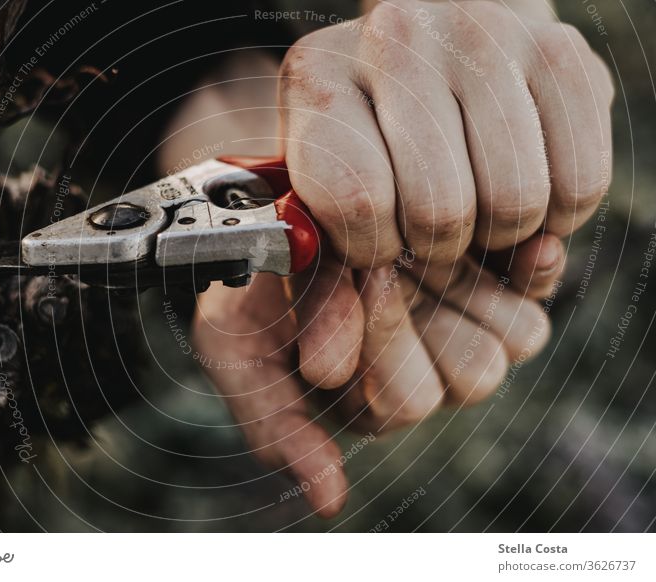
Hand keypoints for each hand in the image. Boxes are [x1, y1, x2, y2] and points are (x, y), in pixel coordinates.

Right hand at [193, 233, 563, 516]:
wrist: (263, 222)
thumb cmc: (249, 295)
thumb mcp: (238, 359)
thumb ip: (277, 431)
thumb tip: (329, 504)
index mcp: (371, 403)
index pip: (406, 402)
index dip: (381, 340)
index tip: (348, 282)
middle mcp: (426, 371)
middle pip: (472, 378)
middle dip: (420, 315)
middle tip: (372, 264)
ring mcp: (464, 326)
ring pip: (515, 340)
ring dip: (467, 288)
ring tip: (411, 247)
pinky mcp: (495, 282)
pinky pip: (538, 290)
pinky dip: (531, 269)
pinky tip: (509, 247)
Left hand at [277, 0, 612, 391]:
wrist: (430, 52)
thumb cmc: (362, 148)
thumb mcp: (316, 208)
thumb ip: (317, 289)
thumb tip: (327, 370)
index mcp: (319, 77)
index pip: (357, 201)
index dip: (370, 252)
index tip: (374, 246)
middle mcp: (401, 39)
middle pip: (442, 211)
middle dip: (435, 253)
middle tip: (428, 237)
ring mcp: (488, 37)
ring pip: (515, 203)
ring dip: (494, 239)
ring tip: (470, 217)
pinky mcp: (564, 55)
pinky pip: (578, 185)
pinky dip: (554, 219)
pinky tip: (517, 196)